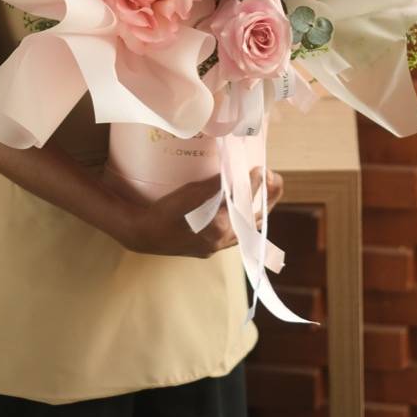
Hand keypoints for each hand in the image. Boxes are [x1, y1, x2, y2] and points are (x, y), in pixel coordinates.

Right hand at [113, 167, 283, 258]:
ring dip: (257, 211)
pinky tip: (242, 209)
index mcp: (219, 228)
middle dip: (267, 198)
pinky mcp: (208, 247)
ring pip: (246, 229)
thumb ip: (215, 185)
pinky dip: (242, 220)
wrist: (143, 234)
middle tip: (273, 178)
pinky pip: (234, 234)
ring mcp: (216, 246)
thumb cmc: (164, 211)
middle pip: (254, 220)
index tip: (262, 168)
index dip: (257, 184)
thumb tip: (237, 171)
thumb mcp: (190, 193)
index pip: (246, 203)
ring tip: (265, 191)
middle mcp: (221, 241)